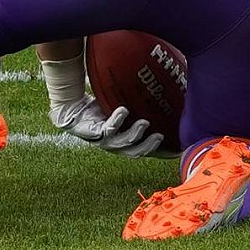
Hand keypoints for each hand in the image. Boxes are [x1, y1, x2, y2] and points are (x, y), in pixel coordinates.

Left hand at [50, 93, 167, 156]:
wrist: (72, 108)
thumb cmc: (100, 108)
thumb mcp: (122, 110)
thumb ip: (138, 107)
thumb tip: (161, 95)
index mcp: (124, 141)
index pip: (145, 150)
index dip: (160, 152)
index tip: (176, 150)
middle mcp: (115, 144)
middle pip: (135, 153)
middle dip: (149, 147)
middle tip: (159, 136)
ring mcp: (104, 140)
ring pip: (123, 144)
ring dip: (135, 135)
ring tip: (144, 122)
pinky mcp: (94, 132)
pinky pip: (108, 129)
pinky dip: (118, 119)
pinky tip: (123, 110)